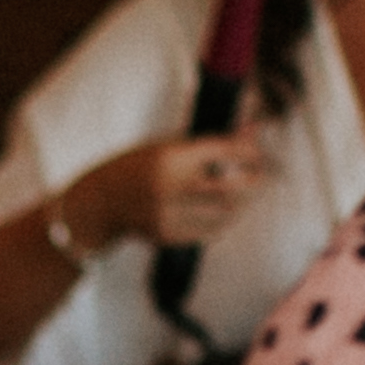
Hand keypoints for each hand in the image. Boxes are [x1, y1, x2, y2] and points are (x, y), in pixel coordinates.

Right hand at [59, 130, 269, 260]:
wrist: (100, 201)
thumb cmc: (139, 165)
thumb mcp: (168, 144)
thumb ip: (210, 141)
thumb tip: (254, 128)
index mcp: (170, 156)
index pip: (224, 152)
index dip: (249, 152)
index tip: (258, 152)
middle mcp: (170, 186)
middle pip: (232, 188)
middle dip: (255, 181)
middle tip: (264, 175)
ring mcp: (168, 214)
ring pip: (225, 213)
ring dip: (243, 203)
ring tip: (246, 193)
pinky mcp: (167, 235)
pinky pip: (210, 231)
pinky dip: (225, 221)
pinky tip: (225, 212)